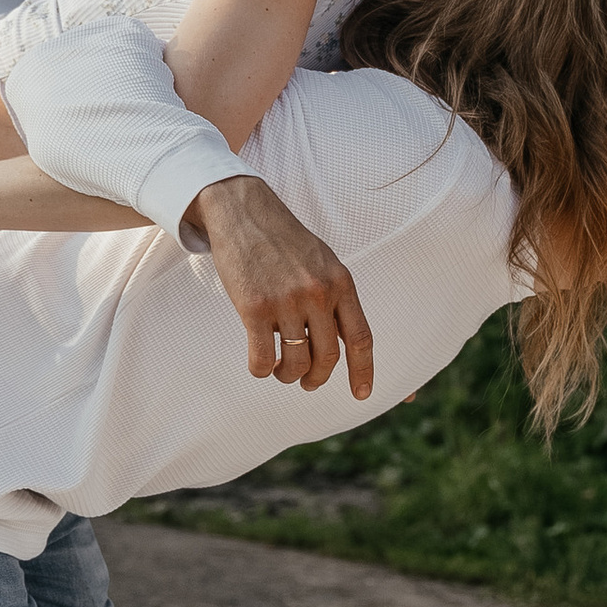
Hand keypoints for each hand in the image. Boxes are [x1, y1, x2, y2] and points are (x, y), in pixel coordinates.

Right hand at [189, 175, 375, 397]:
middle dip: (318, 378)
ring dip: (289, 376)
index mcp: (340, 283)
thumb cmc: (282, 239)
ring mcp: (287, 302)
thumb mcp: (322, 261)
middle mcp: (318, 294)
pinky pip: (263, 358)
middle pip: (328, 357)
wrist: (243, 212)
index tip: (362, 394)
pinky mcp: (255, 308)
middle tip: (307, 383)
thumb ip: (334, 296)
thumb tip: (340, 339)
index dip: (363, 370)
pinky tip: (259, 365)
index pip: (360, 337)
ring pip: (296, 362)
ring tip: (281, 371)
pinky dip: (262, 369)